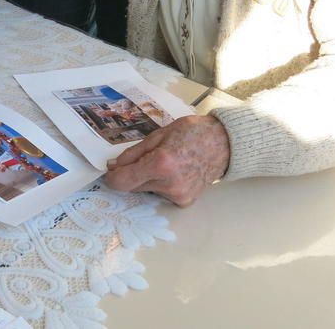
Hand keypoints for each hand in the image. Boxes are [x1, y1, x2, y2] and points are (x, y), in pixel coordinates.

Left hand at [103, 115, 230, 206]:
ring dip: (148, 178)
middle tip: (145, 158)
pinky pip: (161, 193)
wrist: (224, 144)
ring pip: (147, 190)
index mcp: (160, 164)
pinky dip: (161, 184)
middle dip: (132, 174)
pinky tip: (175, 172)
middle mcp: (169, 184)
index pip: (123, 181)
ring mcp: (178, 195)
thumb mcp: (158, 135)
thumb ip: (133, 153)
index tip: (110, 171)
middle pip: (133, 186)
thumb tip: (113, 166)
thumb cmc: (192, 132)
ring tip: (167, 162)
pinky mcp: (185, 202)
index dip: (112, 177)